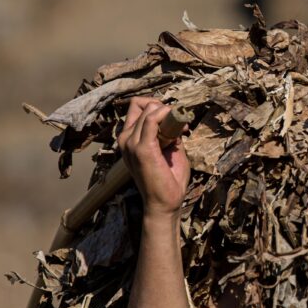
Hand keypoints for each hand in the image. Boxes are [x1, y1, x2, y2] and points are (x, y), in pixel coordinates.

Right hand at [117, 97, 190, 217]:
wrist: (164, 203)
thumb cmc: (168, 180)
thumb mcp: (170, 150)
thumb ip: (169, 134)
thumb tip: (176, 119)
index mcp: (129, 139)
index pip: (136, 107)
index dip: (156, 106)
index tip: (173, 118)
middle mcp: (126, 139)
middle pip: (142, 104)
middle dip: (164, 108)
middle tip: (180, 123)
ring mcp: (131, 143)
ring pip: (148, 109)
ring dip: (168, 113)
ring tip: (181, 128)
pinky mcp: (142, 148)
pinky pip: (151, 119)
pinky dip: (165, 114)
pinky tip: (176, 121)